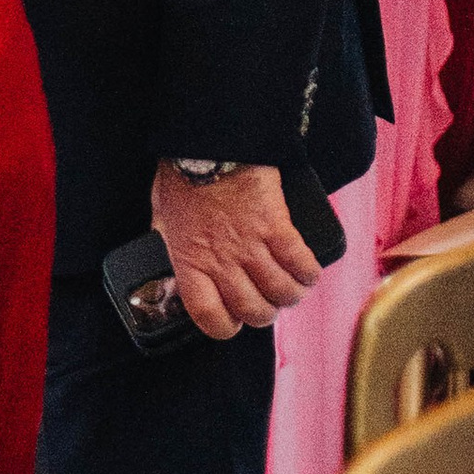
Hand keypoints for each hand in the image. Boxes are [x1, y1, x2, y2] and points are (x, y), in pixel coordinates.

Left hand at [150, 164, 320, 339]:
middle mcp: (222, 262)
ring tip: (294, 290)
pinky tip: (310, 273)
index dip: (226, 327)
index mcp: (190, 264)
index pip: (209, 317)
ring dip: (291, 295)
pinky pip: (300, 261)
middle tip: (269, 304)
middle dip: (266, 314)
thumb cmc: (183, 176)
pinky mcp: (276, 226)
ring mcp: (251, 246)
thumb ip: (170, 238)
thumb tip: (171, 245)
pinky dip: (309, 272)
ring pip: (281, 290)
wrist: (210, 145)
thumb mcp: (163, 216)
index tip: (234, 322)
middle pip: (253, 309)